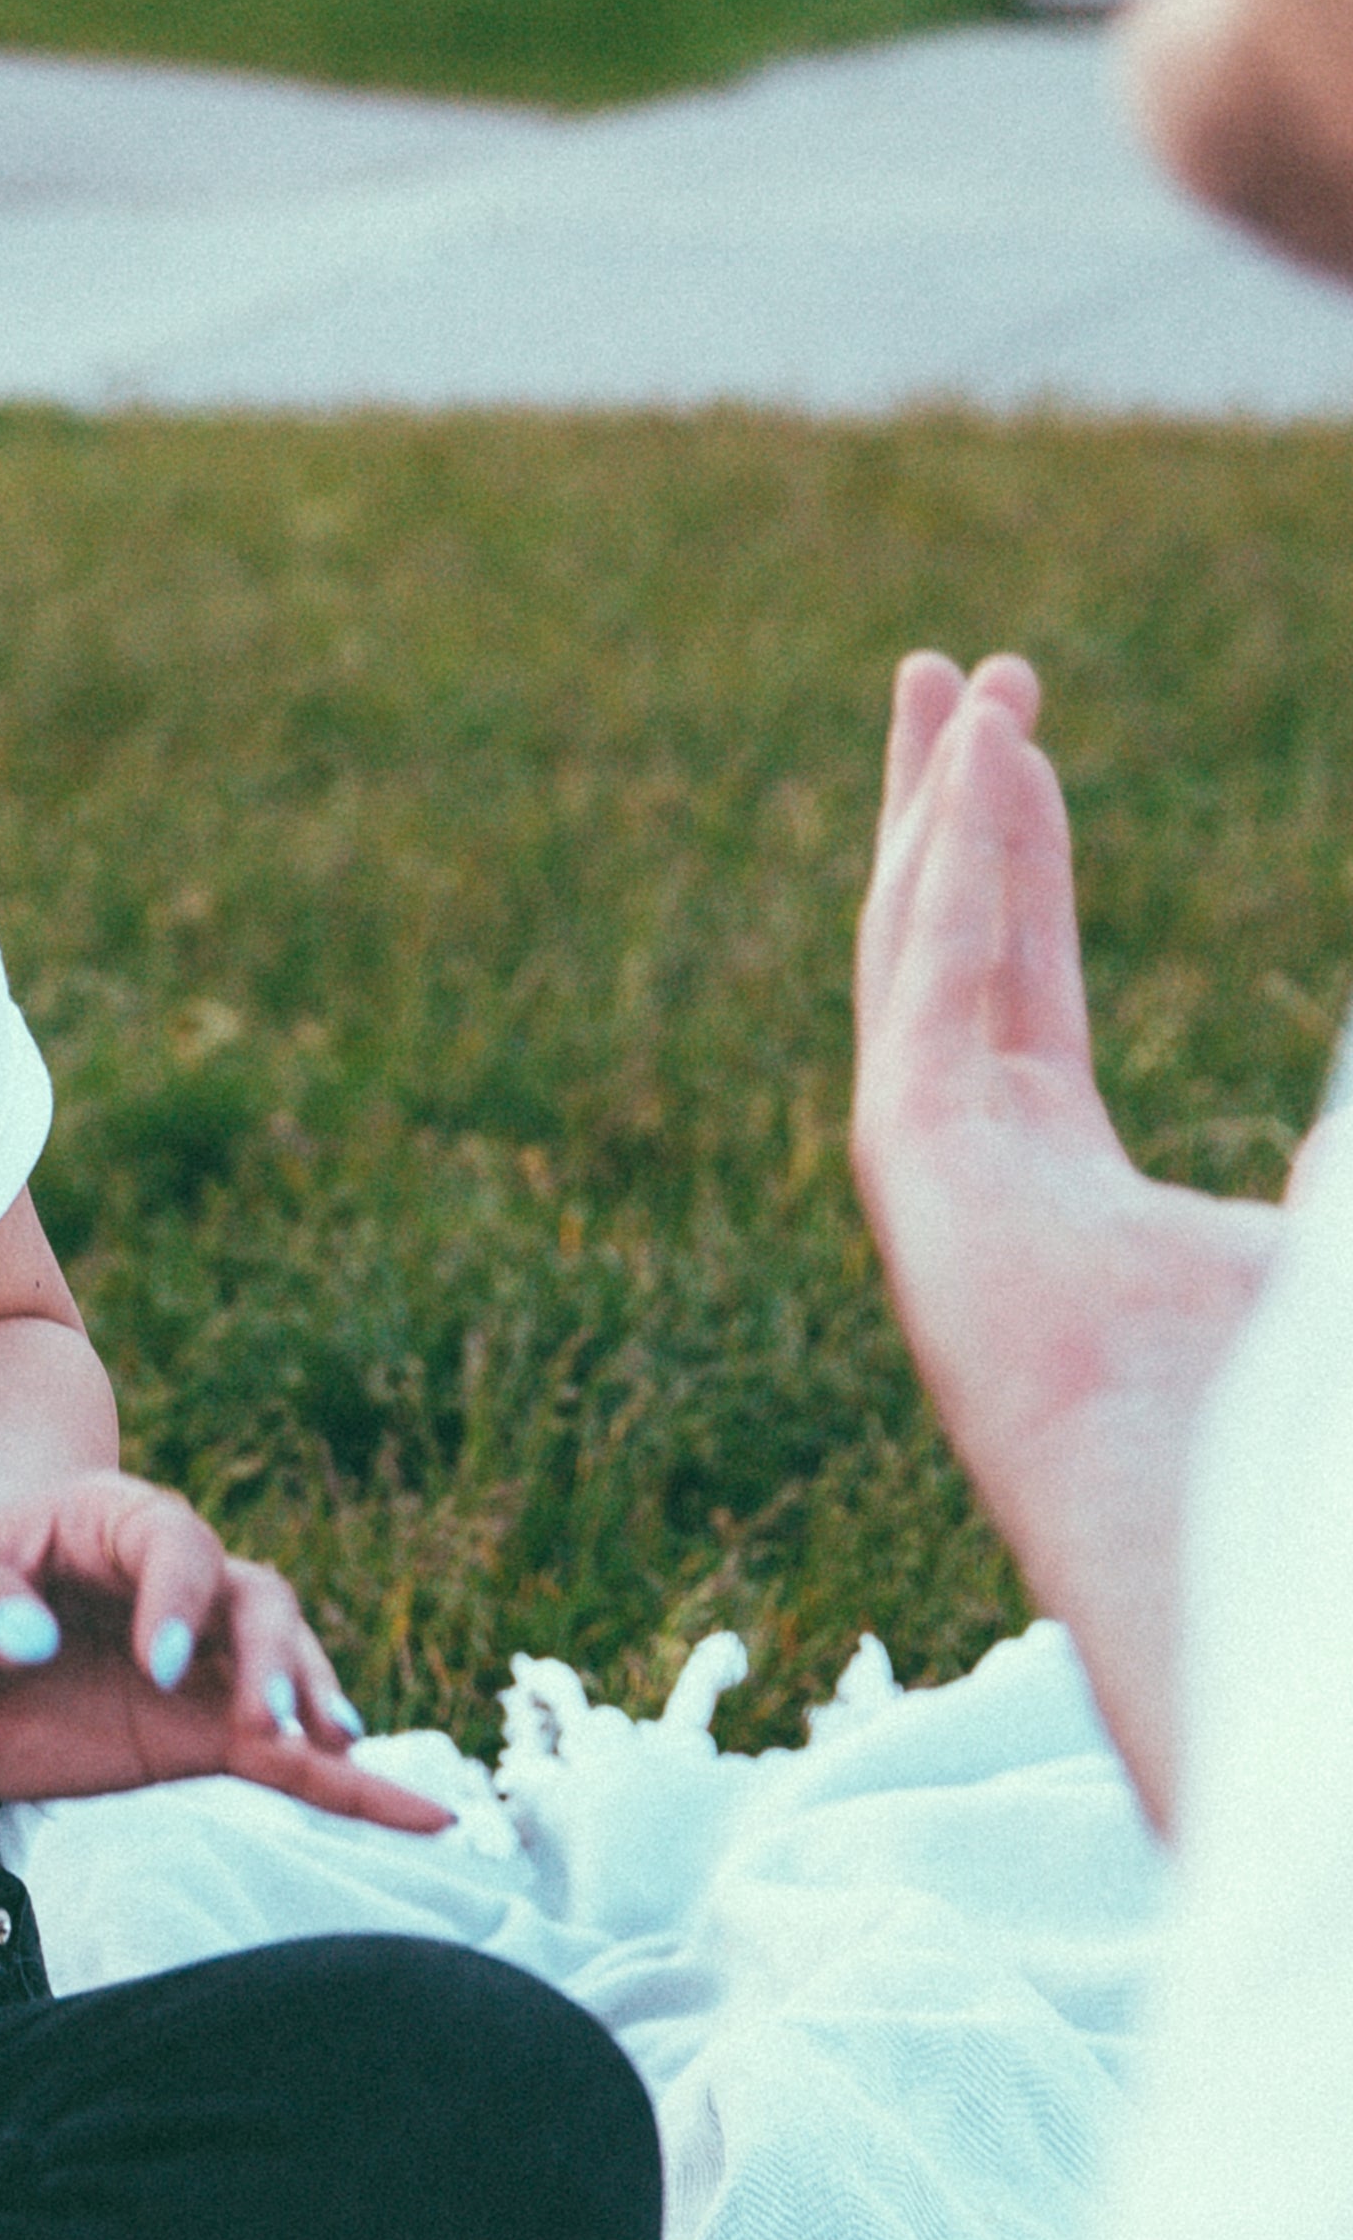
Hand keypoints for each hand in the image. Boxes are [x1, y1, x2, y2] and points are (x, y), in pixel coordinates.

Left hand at [0, 1475, 453, 1830]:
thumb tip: (26, 1639)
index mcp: (107, 1525)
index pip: (174, 1545)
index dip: (180, 1600)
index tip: (158, 1666)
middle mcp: (171, 1586)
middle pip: (255, 1599)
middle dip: (273, 1656)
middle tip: (268, 1721)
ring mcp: (198, 1662)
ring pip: (285, 1664)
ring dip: (313, 1702)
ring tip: (332, 1747)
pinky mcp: (200, 1732)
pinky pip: (294, 1759)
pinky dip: (359, 1787)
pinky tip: (427, 1818)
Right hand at [851, 648, 1288, 1824]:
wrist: (1232, 1565)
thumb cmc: (1281, 1453)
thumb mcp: (1315, 1252)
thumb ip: (1318, 1169)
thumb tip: (1341, 1106)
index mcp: (1059, 1193)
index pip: (1027, 985)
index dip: (1027, 858)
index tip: (1024, 739)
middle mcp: (980, 1180)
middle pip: (950, 948)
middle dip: (954, 809)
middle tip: (961, 674)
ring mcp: (940, 1186)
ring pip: (928, 953)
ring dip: (945, 813)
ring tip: (959, 680)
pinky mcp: (927, 1186)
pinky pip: (939, 991)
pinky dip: (961, 875)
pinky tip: (982, 768)